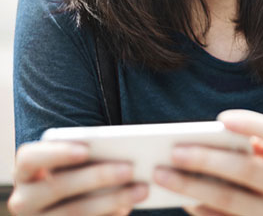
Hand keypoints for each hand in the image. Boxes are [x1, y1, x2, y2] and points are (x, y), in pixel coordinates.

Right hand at [8, 140, 147, 215]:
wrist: (61, 204)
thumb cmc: (74, 171)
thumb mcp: (75, 163)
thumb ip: (89, 154)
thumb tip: (125, 153)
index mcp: (26, 171)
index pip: (31, 159)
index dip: (57, 153)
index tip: (86, 149)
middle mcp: (25, 199)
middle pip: (58, 186)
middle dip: (97, 176)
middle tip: (131, 168)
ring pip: (74, 212)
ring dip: (112, 200)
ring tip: (142, 189)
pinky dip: (109, 215)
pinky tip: (128, 207)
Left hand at [153, 110, 262, 215]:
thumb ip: (250, 146)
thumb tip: (201, 143)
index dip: (252, 124)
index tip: (220, 119)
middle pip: (247, 169)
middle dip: (207, 159)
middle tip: (173, 152)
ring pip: (230, 199)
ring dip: (192, 186)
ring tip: (163, 175)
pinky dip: (200, 210)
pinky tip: (181, 199)